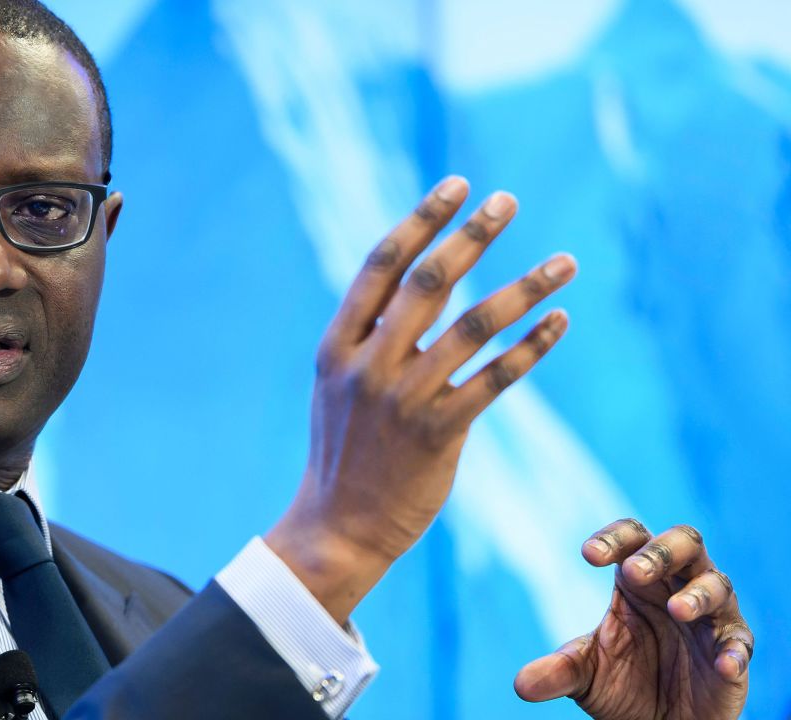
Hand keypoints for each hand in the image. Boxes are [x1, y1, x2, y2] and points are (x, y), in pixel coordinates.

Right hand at [265, 176, 576, 621]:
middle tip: (509, 201)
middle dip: (472, 236)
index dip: (422, 221)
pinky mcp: (437, 434)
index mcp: (336, 345)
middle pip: (428, 284)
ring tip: (564, 261)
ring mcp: (401, 399)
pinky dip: (531, 347)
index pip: (380, 265)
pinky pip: (495, 380)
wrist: (338, 525)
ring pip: (472, 327)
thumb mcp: (337, 385)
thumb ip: (369, 336)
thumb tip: (417, 283)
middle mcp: (367, 365)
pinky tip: (559, 321)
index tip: (457, 186)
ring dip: (524, 288)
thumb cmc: (344, 450)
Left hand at [515, 519, 751, 718]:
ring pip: (717, 584)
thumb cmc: (623, 684)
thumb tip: (521, 684)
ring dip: (699, 594)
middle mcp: (676, 585)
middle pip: (683, 543)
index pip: (631, 538)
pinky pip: (739, 642)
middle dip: (661, 552)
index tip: (588, 555)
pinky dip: (733, 651)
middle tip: (635, 571)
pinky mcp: (731, 651)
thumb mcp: (585, 676)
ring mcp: (709, 617)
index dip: (613, 539)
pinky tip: (722, 664)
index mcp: (637, 579)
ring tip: (678, 610)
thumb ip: (558, 671)